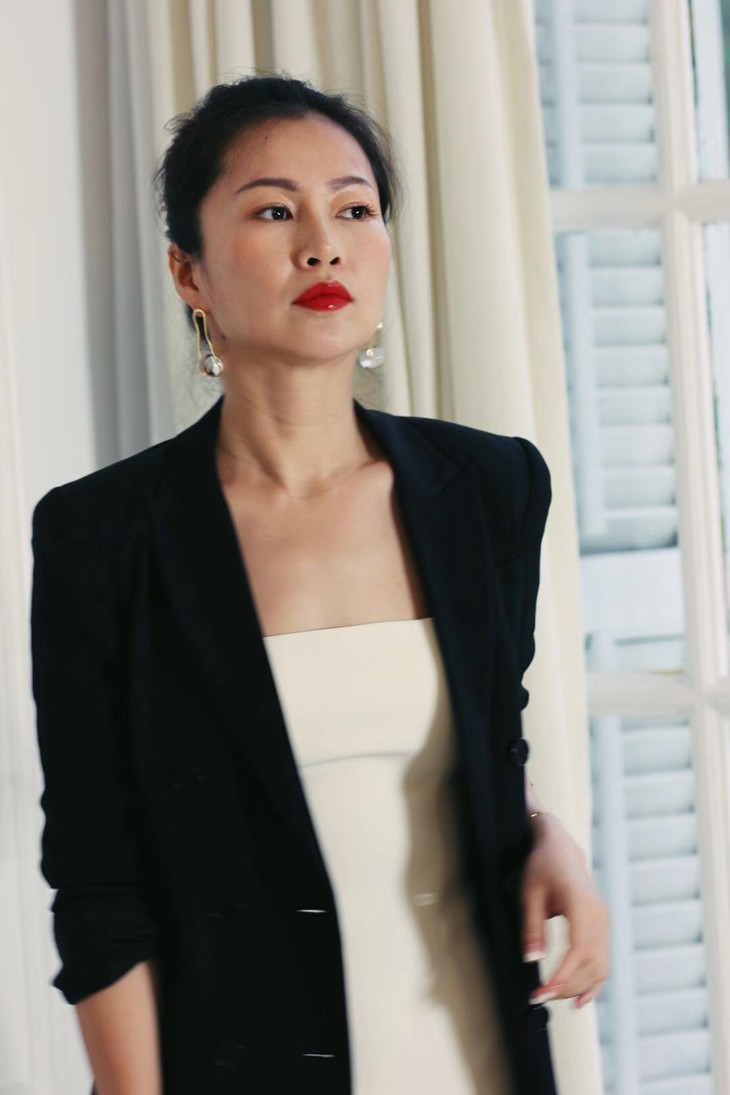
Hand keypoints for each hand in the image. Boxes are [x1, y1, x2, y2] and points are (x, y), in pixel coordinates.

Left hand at [520, 814, 609, 1009]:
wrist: (561, 849)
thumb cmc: (543, 866)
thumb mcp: (530, 893)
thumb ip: (532, 927)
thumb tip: (532, 960)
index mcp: (581, 904)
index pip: (579, 949)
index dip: (564, 975)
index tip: (544, 992)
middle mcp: (599, 916)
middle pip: (592, 963)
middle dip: (568, 985)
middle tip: (540, 995)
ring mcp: (605, 922)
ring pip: (601, 967)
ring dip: (579, 987)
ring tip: (553, 996)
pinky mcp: (603, 928)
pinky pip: (603, 961)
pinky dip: (594, 983)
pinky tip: (580, 1000)